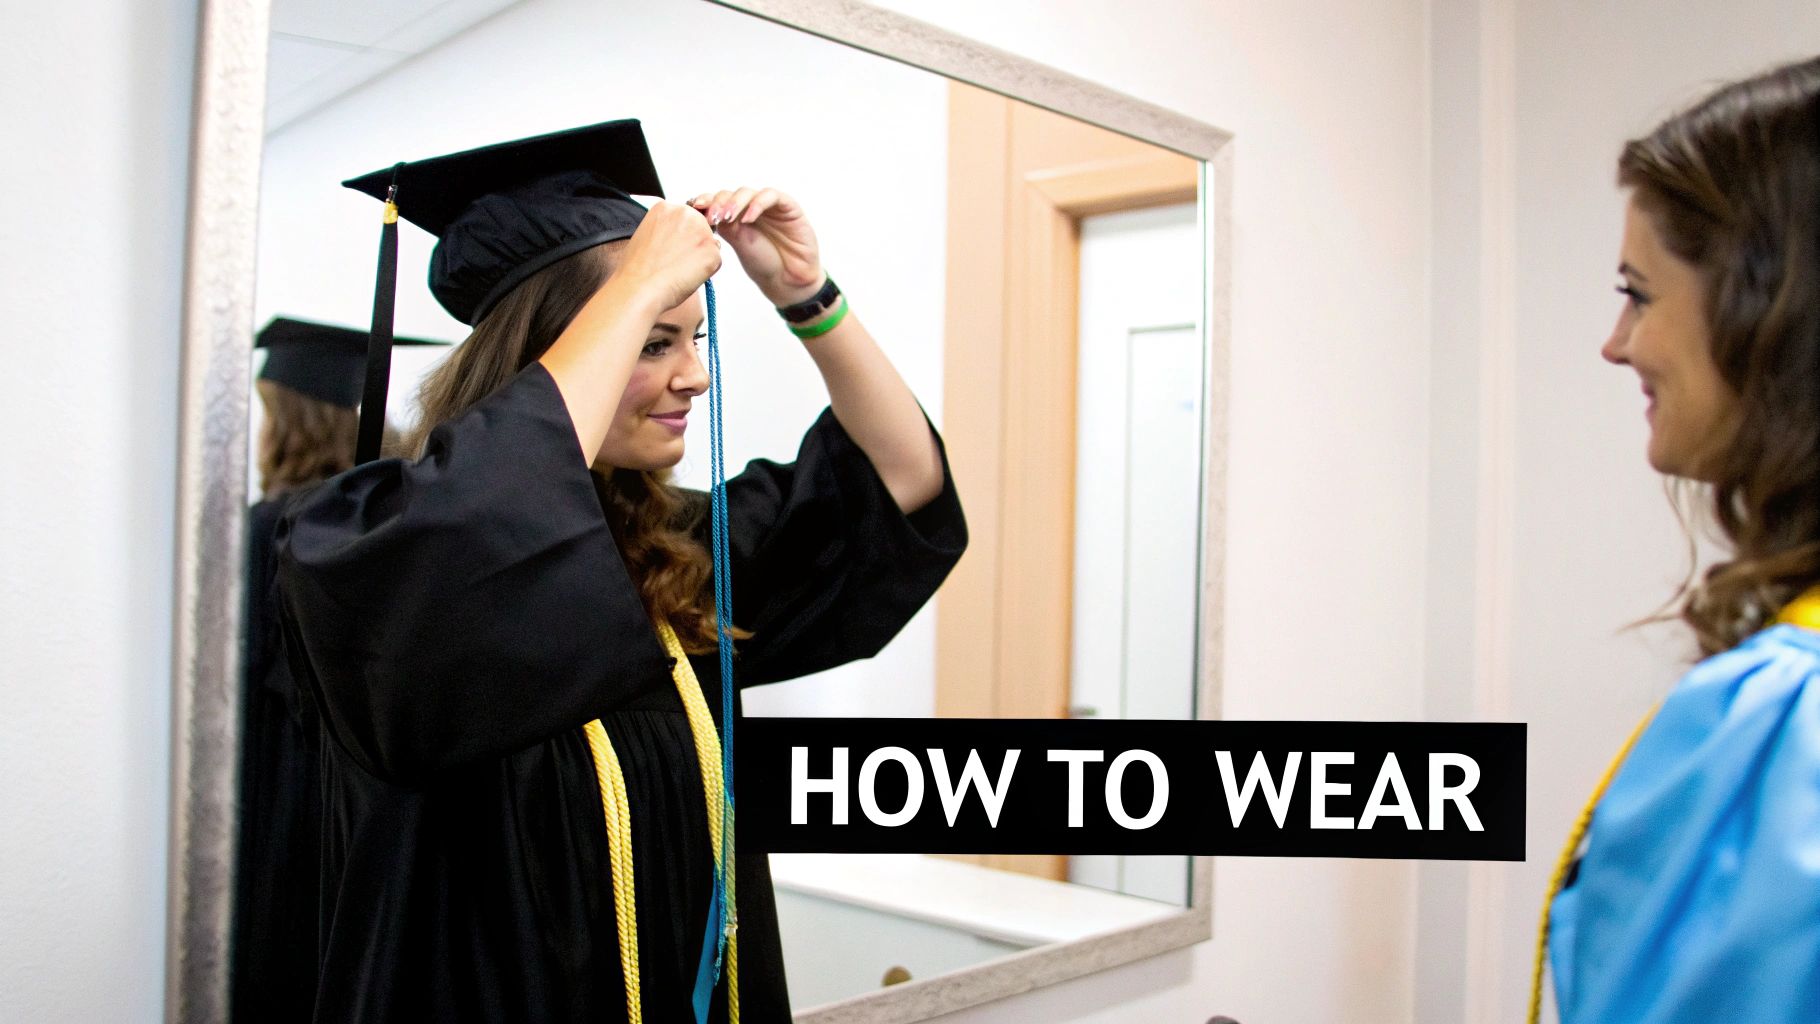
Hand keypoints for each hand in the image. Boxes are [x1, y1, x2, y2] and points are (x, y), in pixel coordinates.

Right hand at [612, 200, 721, 313]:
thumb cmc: (636, 269)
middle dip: (693, 245)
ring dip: (699, 258)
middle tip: (675, 262)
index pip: (684, 219)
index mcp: (666, 207)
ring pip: (709, 245)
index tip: (668, 249)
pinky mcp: (713, 251)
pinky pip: (715, 261)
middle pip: (700, 228)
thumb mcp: (645, 234)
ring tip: (678, 270)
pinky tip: (686, 277)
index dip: (679, 237)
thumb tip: (680, 238)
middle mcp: (686, 213)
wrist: (639, 288)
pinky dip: (705, 272)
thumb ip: (665, 229)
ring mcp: (702, 231)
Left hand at [689, 187, 823, 305]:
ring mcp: (769, 205)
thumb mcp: (737, 244)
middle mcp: (750, 206)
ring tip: (727, 218)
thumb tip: (703, 213)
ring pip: (747, 192)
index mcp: (734, 215)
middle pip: (729, 193)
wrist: (787, 279)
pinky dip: (757, 204)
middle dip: (717, 203)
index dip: (705, 200)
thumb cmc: (762, 263)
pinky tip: (748, 219)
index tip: (694, 208)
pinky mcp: (788, 206)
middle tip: (712, 217)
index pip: (716, 200)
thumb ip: (723, 226)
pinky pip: (771, 196)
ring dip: (734, 202)